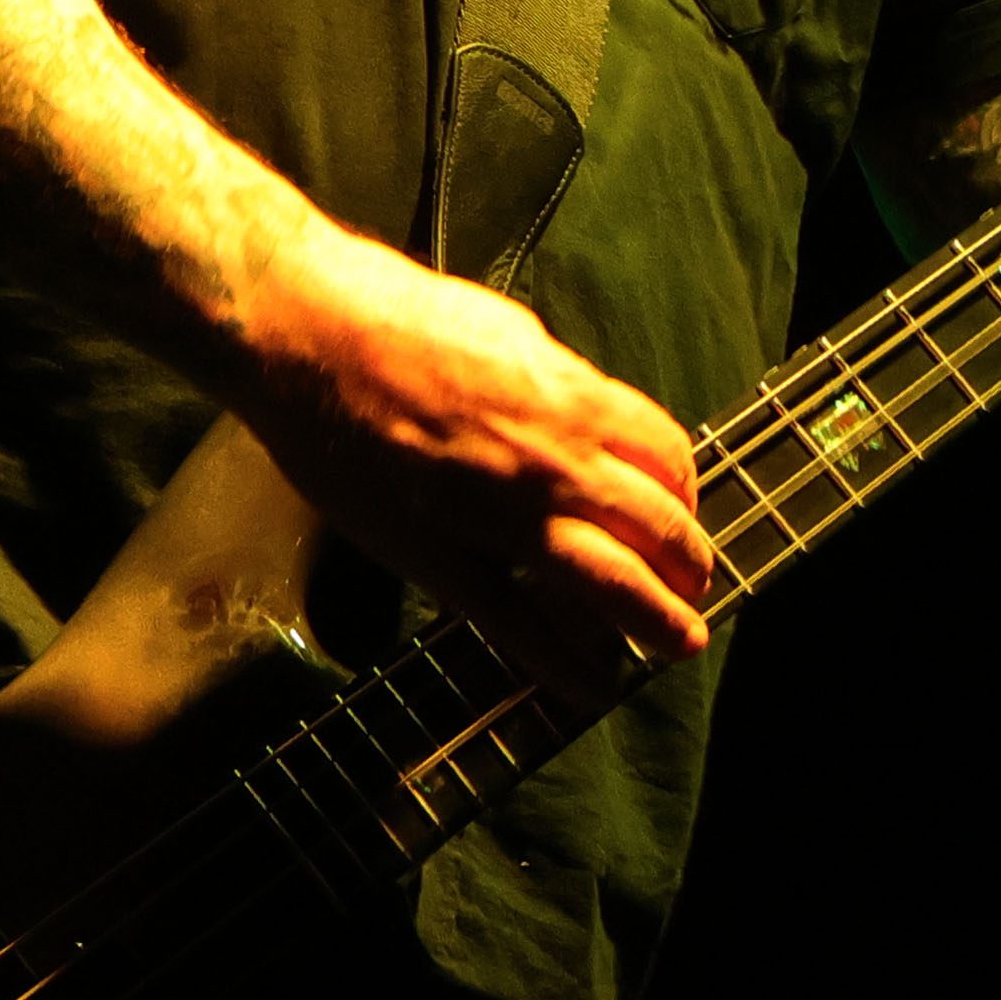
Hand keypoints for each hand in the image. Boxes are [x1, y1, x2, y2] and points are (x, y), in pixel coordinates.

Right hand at [226, 220, 714, 684]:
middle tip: (696, 585)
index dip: (682, 489)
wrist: (304, 329)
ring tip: (676, 642)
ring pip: (612, 581)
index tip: (678, 507)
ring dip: (655, 618)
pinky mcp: (441, 558)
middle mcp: (552, 456)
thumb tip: (577, 403)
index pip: (665, 453)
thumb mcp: (503, 329)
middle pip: (658, 524)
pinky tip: (590, 686)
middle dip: (688, 564)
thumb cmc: (388, 313)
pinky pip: (520, 626)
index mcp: (568, 395)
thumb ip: (551, 379)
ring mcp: (500, 514)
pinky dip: (566, 663)